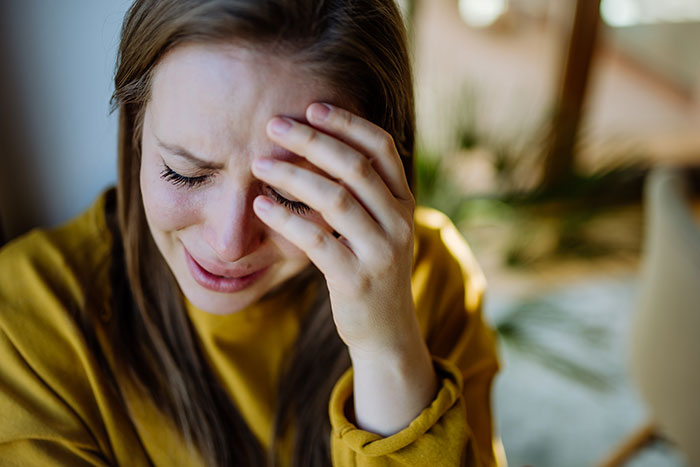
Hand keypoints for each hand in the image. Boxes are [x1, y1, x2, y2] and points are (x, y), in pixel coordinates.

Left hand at [251, 102, 417, 357]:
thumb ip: (364, 192)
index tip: (312, 107)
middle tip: (273, 125)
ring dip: (292, 176)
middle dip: (312, 141)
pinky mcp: (356, 280)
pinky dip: (285, 219)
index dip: (347, 123)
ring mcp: (381, 252)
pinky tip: (260, 205)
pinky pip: (317, 241)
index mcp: (404, 203)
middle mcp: (400, 222)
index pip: (381, 148)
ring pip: (336, 199)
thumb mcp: (380, 227)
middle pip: (355, 167)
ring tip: (258, 163)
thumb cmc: (371, 268)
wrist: (386, 331)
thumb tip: (321, 145)